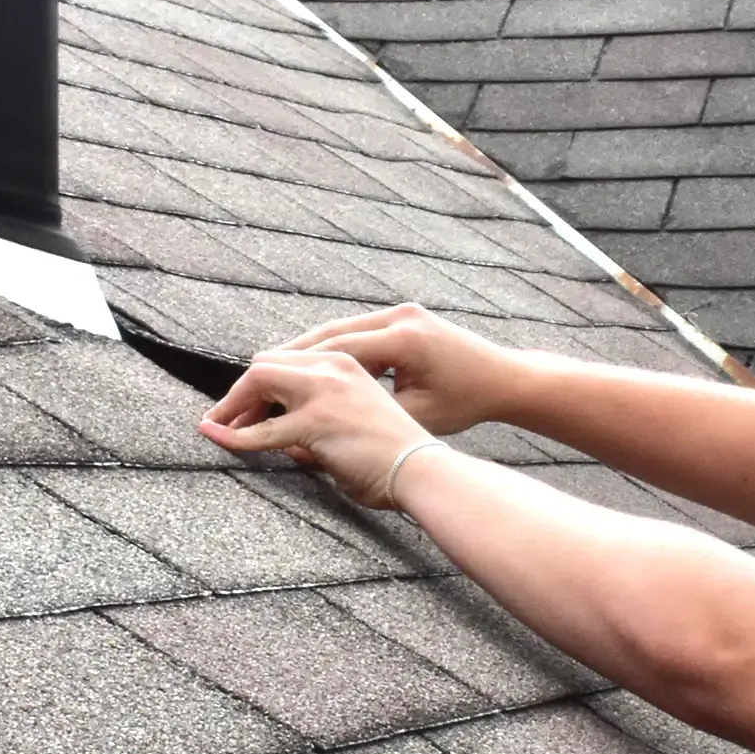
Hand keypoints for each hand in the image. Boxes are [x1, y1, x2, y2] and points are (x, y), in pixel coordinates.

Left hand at [199, 349, 439, 507]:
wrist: (422, 470)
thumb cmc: (395, 456)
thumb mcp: (355, 420)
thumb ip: (320, 419)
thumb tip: (284, 441)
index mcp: (345, 364)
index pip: (288, 360)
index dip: (260, 383)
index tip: (246, 406)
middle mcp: (333, 368)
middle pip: (266, 363)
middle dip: (240, 391)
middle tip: (224, 417)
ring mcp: (324, 392)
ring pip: (259, 381)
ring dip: (231, 406)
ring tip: (214, 426)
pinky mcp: (316, 422)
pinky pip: (262, 429)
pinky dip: (235, 436)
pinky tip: (220, 440)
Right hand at [278, 304, 533, 436]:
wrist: (506, 378)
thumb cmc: (466, 404)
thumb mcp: (415, 420)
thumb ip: (363, 422)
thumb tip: (302, 441)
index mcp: (404, 340)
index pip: (333, 350)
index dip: (291, 371)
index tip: (257, 389)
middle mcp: (399, 317)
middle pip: (328, 333)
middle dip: (287, 359)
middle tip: (249, 382)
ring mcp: (401, 312)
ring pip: (337, 329)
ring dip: (303, 353)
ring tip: (266, 377)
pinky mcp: (403, 317)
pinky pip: (354, 331)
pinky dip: (328, 349)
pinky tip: (305, 369)